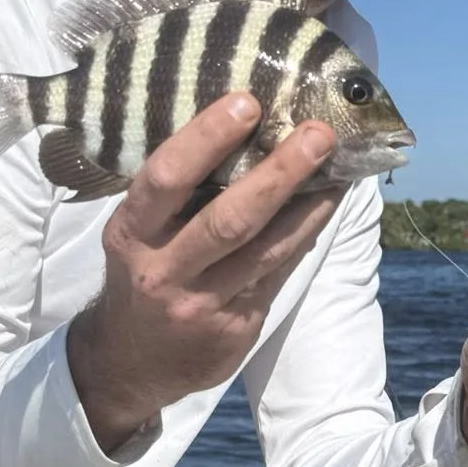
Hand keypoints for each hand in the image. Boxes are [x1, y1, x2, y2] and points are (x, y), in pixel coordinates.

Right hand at [68, 94, 341, 450]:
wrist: (127, 363)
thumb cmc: (141, 273)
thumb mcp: (136, 234)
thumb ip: (175, 195)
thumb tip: (240, 129)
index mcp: (131, 234)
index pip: (166, 179)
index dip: (205, 139)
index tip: (246, 103)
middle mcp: (163, 272)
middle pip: (227, 219)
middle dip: (278, 173)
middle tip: (318, 134)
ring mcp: (201, 305)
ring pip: (265, 250)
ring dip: (308, 206)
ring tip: (339, 168)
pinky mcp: (234, 329)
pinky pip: (277, 273)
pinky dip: (304, 236)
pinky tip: (325, 207)